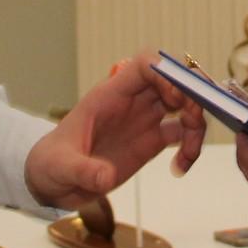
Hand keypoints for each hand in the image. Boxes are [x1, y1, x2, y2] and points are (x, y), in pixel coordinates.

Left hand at [27, 58, 206, 210]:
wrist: (54, 181)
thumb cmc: (51, 163)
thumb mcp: (60, 167)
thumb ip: (82, 171)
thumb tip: (105, 178)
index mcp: (110, 95)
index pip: (144, 66)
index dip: (165, 74)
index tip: (175, 99)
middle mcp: (132, 102)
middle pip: (173, 81)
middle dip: (192, 95)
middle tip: (192, 121)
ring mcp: (144, 120)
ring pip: (184, 106)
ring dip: (196, 122)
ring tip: (188, 153)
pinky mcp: (151, 141)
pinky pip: (181, 134)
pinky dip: (189, 148)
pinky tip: (179, 169)